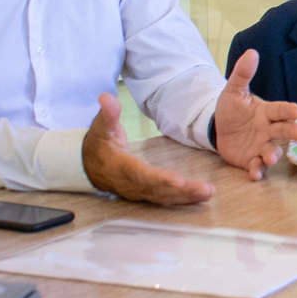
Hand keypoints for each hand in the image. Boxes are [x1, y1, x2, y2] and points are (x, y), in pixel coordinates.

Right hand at [82, 93, 214, 204]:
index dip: (159, 178)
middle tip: (206, 189)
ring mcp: (139, 191)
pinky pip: (166, 199)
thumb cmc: (98, 144)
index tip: (178, 180)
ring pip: (165, 197)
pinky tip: (201, 197)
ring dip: (188, 197)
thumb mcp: (101, 126)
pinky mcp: (146, 194)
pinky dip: (183, 200)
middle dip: (183, 191)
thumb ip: (107, 113)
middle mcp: (131, 183)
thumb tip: (107, 97)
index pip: (141, 174)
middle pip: (159, 189)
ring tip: (209, 193)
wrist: (88, 166)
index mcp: (121, 167)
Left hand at [213, 49, 296, 180]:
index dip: (289, 111)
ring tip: (269, 156)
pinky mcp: (252, 160)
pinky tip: (254, 174)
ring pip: (272, 151)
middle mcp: (269, 130)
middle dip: (292, 132)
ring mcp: (261, 146)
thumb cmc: (232, 109)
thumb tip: (252, 52)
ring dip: (273, 154)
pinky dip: (257, 171)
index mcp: (267, 112)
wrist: (218, 128)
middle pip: (283, 131)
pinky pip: (257, 166)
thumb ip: (242, 74)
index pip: (281, 110)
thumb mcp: (233, 90)